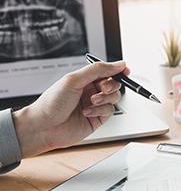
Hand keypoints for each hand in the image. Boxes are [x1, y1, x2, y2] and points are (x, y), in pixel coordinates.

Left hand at [13, 61, 128, 157]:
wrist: (44, 127)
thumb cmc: (52, 102)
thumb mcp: (74, 79)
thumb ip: (98, 70)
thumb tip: (118, 64)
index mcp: (85, 79)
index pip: (106, 71)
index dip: (117, 70)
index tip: (125, 70)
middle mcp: (91, 91)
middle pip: (114, 84)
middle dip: (111, 85)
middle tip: (102, 88)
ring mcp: (95, 105)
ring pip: (114, 97)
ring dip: (105, 98)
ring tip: (91, 101)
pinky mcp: (98, 118)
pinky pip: (110, 111)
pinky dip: (100, 110)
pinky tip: (87, 112)